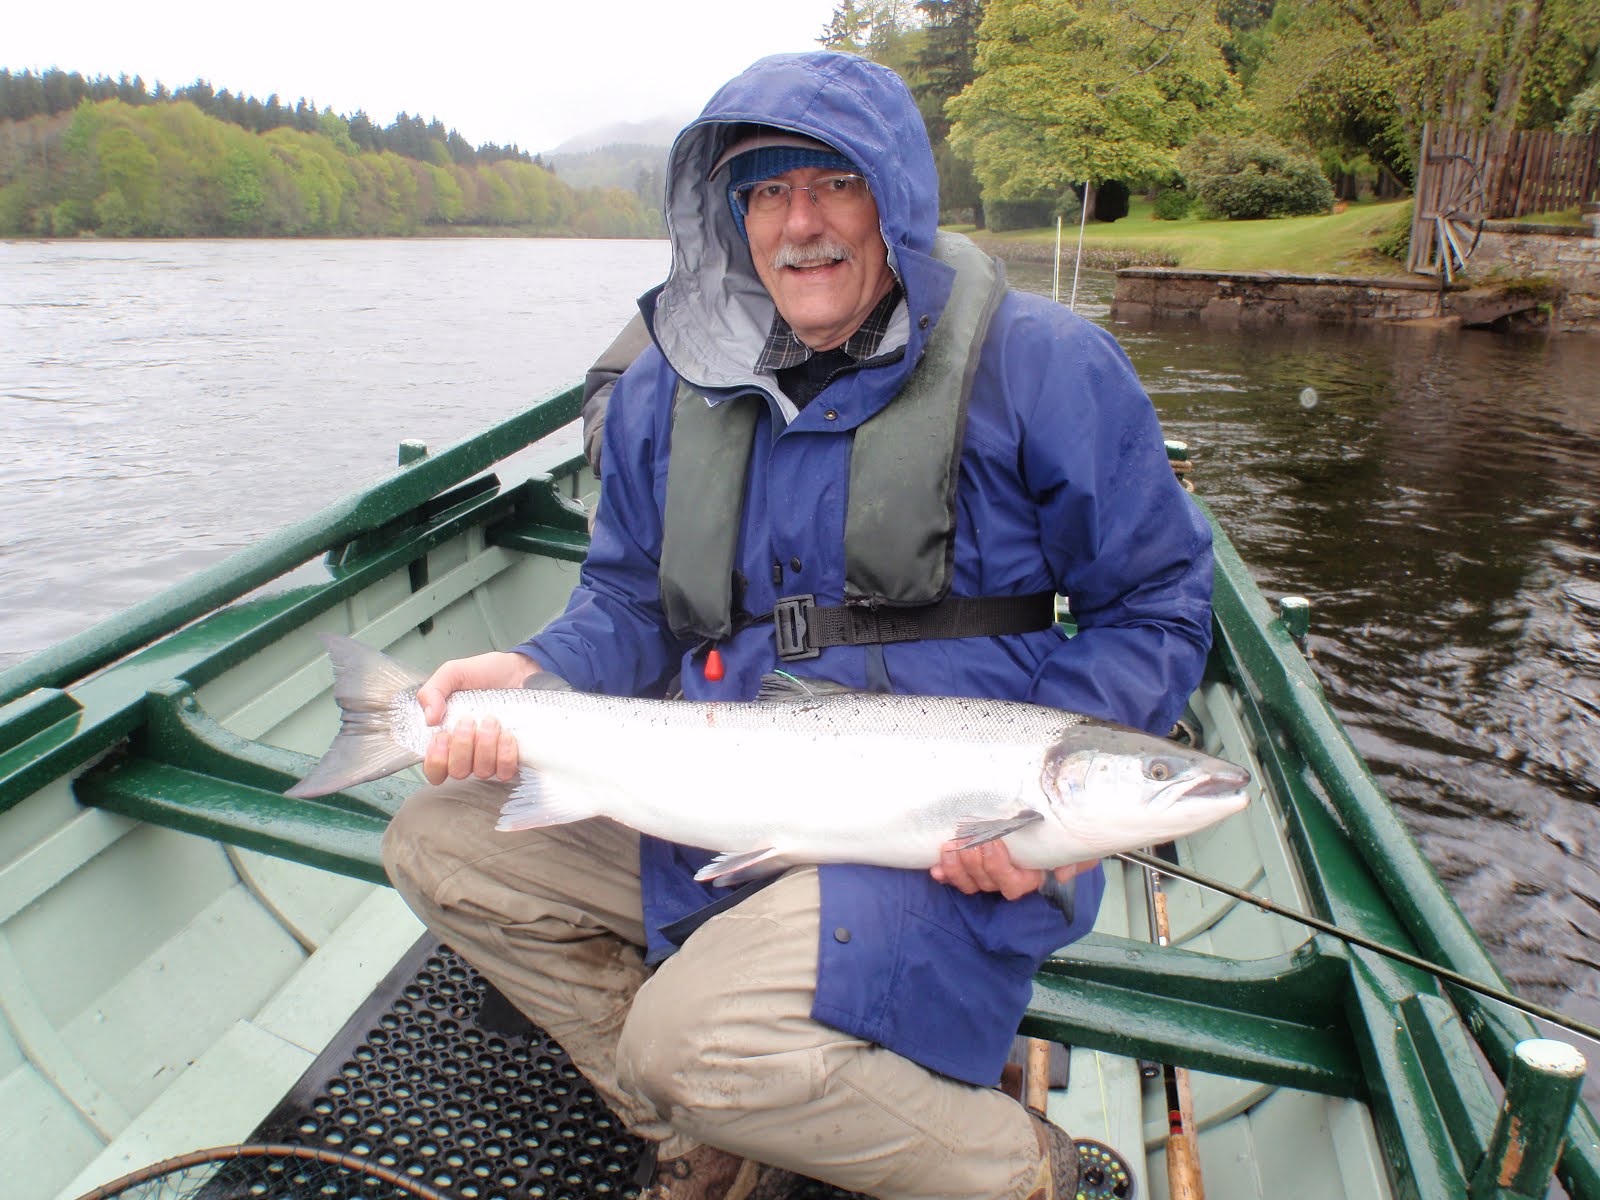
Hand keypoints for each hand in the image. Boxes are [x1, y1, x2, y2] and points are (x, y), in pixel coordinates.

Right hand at [416, 651, 538, 784]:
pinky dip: (505, 754)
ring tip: (492, 720)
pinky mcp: (512, 758)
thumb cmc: (485, 674)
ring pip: (482, 771)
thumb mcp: (453, 673)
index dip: (436, 760)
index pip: (434, 770)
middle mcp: (467, 754)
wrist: (519, 670)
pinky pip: (506, 771)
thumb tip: (429, 719)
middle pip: (457, 772)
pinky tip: (507, 734)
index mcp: (447, 738)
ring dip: (486, 746)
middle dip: (462, 746)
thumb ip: (432, 691)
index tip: (442, 736)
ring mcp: (491, 758)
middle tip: (469, 720)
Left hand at [931, 839, 1095, 901]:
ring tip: (949, 847)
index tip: (992, 842)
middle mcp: (1007, 879)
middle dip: (973, 863)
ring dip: (956, 867)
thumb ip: (1076, 860)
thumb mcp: (1075, 846)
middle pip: (986, 882)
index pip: (1012, 884)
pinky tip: (935, 867)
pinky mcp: (971, 867)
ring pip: (968, 882)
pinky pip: (955, 877)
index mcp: (1030, 877)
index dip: (998, 867)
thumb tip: (1063, 873)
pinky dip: (945, 873)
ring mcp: (987, 875)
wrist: (1048, 822)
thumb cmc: (1061, 835)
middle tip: (967, 839)